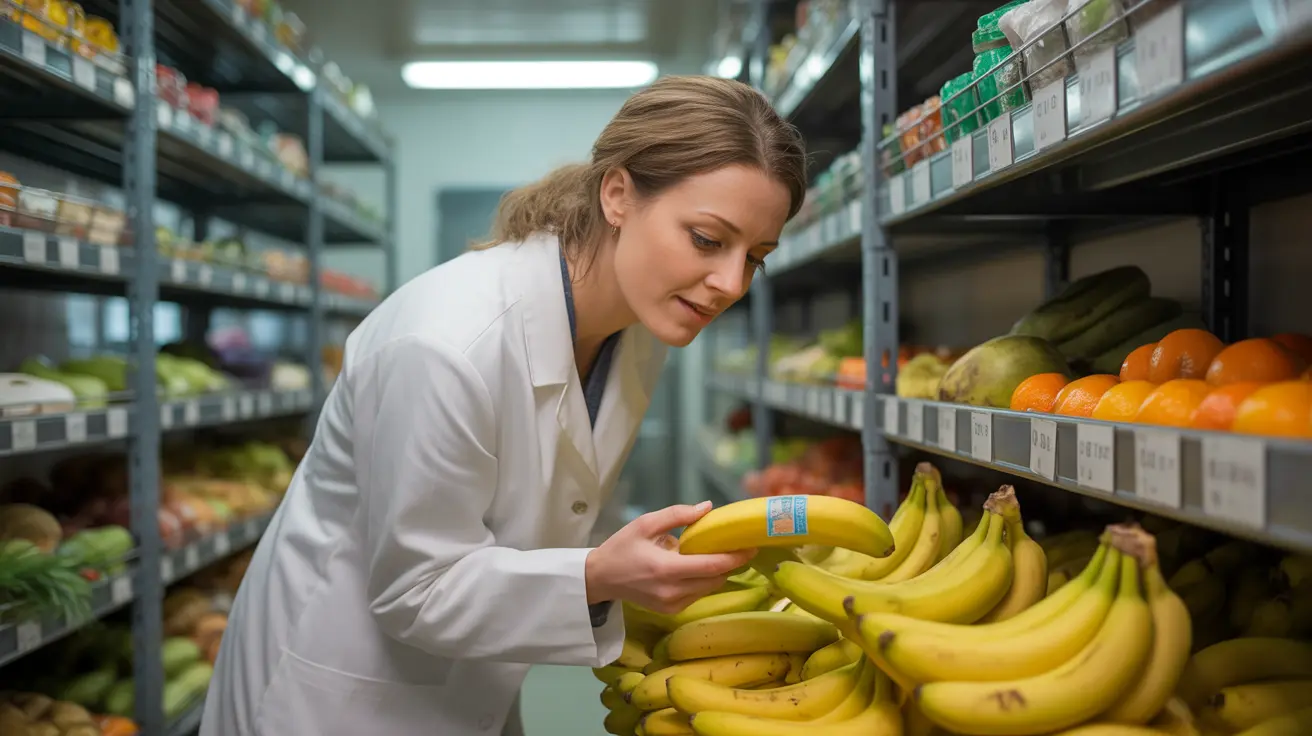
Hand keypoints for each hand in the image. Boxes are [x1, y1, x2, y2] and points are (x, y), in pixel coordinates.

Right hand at [585, 501, 755, 612]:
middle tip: (739, 545)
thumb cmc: (622, 547)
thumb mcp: (645, 524)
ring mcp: (672, 604)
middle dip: (730, 563)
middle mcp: (672, 591)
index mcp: (666, 569)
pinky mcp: (671, 611)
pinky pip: (698, 594)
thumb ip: (677, 515)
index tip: (751, 545)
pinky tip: (697, 566)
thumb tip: (708, 508)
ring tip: (717, 553)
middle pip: (716, 578)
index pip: (712, 566)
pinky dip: (704, 580)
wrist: (600, 578)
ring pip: (709, 587)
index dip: (735, 557)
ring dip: (717, 572)